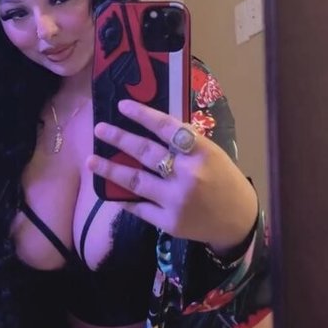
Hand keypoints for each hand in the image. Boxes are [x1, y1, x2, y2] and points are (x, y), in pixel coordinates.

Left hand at [87, 100, 257, 252]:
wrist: (236, 220)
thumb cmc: (223, 179)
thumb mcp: (211, 153)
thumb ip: (185, 142)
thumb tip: (150, 125)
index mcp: (201, 152)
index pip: (167, 128)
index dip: (143, 115)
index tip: (122, 106)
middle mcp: (188, 175)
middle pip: (146, 152)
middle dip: (119, 139)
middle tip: (99, 130)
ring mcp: (176, 200)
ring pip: (135, 181)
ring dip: (110, 169)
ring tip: (91, 160)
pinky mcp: (168, 222)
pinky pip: (138, 207)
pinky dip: (122, 197)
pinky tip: (109, 189)